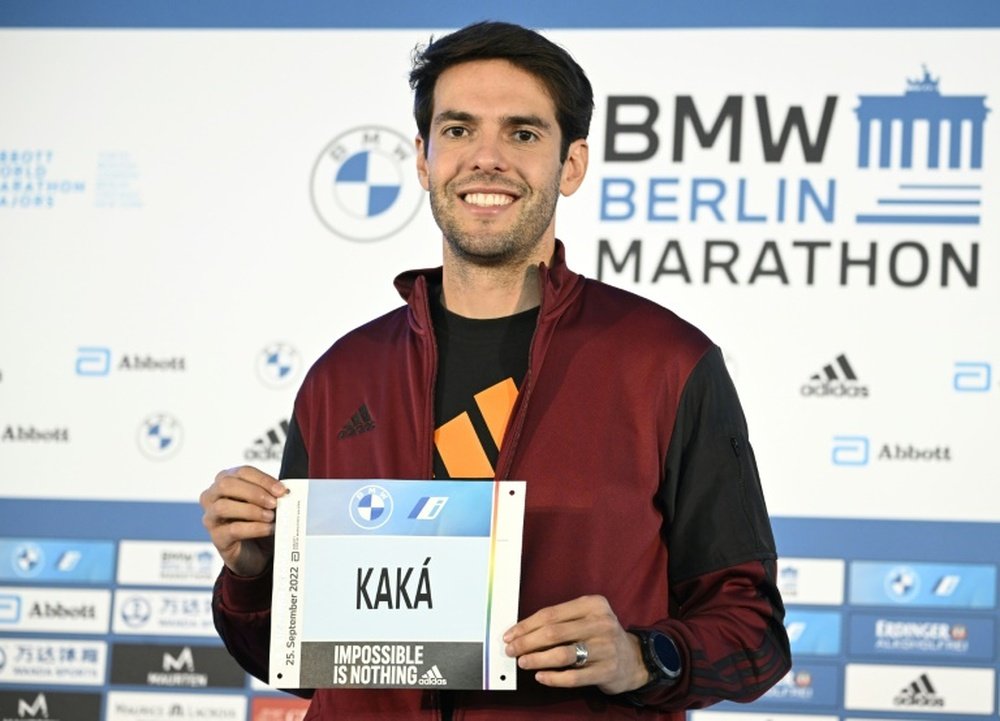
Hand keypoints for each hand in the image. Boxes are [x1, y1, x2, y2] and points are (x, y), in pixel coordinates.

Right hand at [199, 465, 285, 576]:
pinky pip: (232, 529)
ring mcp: (211, 517)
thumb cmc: (259, 523)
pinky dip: (254, 528)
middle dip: (254, 492)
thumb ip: (271, 494)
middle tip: (274, 502)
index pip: (242, 472)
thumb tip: (283, 491)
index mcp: (225, 481)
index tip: (281, 490)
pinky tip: (268, 529)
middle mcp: (212, 497)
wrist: (255, 554)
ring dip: (252, 510)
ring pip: (223, 506)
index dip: (263, 479)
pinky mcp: (216, 538)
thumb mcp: (266, 504)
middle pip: (227, 484)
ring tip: (271, 517)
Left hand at [503, 595, 648, 694]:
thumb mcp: (586, 618)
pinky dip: (553, 678)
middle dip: (527, 642)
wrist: (633, 659)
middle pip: (554, 632)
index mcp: (593, 604)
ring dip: (537, 659)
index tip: (510, 635)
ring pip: (562, 654)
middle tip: (511, 650)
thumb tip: (522, 633)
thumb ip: (561, 622)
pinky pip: (574, 677)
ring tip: (523, 662)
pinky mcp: (607, 671)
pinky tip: (541, 676)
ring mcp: (605, 647)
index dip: (526, 625)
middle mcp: (601, 623)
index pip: (551, 613)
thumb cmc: (600, 636)